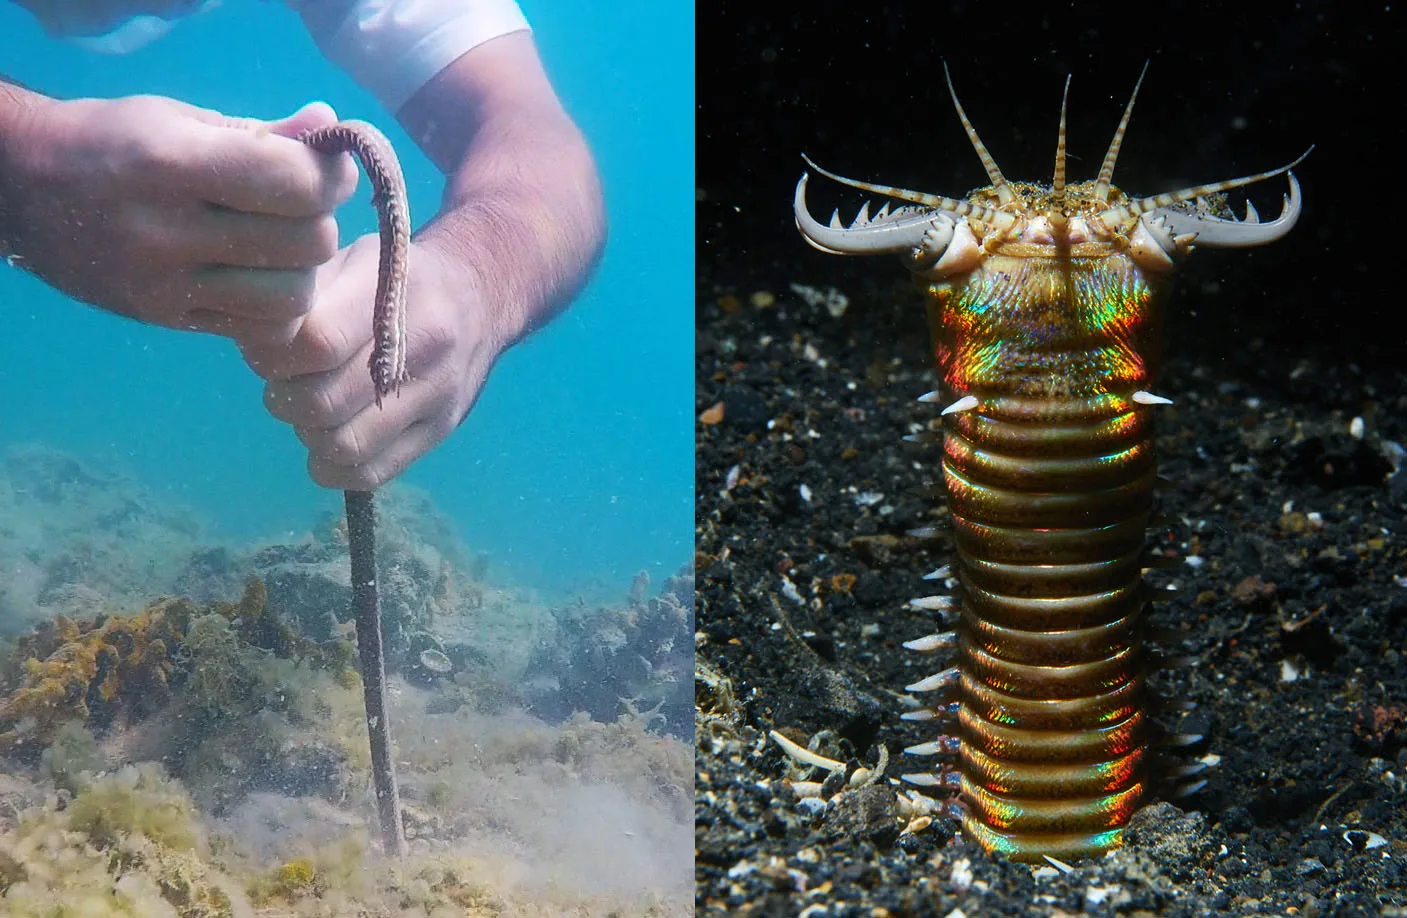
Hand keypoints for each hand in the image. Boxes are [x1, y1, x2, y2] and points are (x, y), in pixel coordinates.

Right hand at [1, 94, 356, 332]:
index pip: (295, 183)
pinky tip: (259, 279)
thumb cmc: (115, 142)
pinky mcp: (170, 321)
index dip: (331, 176)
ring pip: (293, 297)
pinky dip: (277, 307)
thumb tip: (328, 126)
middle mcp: (169, 231)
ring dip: (304, 271)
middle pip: (307, 243)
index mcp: (173, 164)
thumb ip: (262, 131)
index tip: (327, 169)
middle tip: (299, 208)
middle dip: (320, 220)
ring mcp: (168, 285)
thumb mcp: (181, 120)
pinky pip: (261, 330)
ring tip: (281, 248)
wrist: (26, 190)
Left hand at [237, 234, 504, 489]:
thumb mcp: (353, 260)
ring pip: (341, 446)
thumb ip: (302, 295)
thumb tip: (245, 335)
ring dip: (308, 431)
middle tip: (287, 379)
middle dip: (285, 395)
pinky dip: (332, 465)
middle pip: (322, 402)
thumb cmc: (397, 277)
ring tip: (313, 404)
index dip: (274, 353)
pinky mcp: (440, 431)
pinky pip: (368, 474)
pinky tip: (331, 436)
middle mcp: (426, 349)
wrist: (481, 295)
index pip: (316, 343)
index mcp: (397, 297)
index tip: (268, 349)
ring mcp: (437, 398)